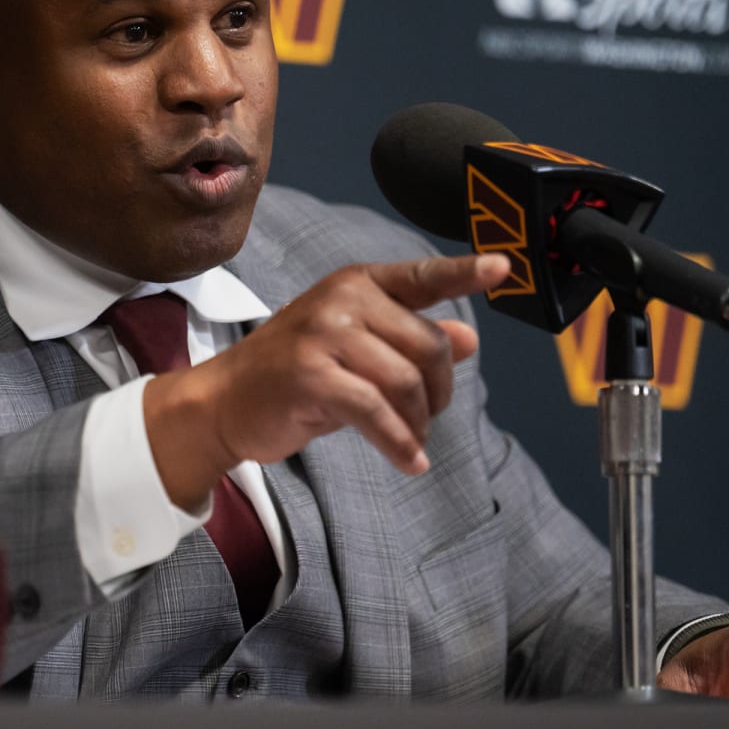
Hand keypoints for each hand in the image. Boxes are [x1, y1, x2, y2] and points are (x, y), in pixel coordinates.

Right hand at [143, 253, 510, 507]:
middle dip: (440, 390)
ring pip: (406, 381)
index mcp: (357, 284)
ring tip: (412, 439)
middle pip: (427, 344)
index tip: (505, 267)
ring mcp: (324, 335)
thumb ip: (408, 339)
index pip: (422, 277)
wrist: (223, 401)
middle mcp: (342, 300)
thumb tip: (468, 337)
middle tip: (429, 415)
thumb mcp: (354, 349)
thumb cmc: (292, 374)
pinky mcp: (312, 376)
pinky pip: (377, 412)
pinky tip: (409, 461)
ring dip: (419, 421)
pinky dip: (400, 443)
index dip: (466, 272)